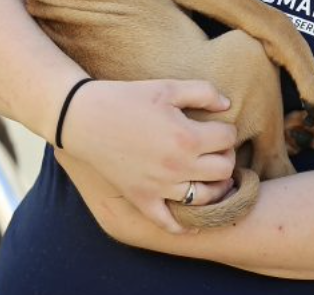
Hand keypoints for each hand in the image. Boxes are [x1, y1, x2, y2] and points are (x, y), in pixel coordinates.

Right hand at [59, 78, 237, 232]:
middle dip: (226, 157)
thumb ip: (203, 92)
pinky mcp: (142, 199)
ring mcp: (160, 187)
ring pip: (206, 198)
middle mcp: (178, 167)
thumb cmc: (127, 98)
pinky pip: (169, 223)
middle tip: (216, 149)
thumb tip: (227, 106)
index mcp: (187, 137)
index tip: (218, 126)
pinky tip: (194, 220)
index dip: (227, 130)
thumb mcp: (167, 87)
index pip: (228, 139)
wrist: (85, 118)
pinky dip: (185, 226)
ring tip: (212, 177)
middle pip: (224, 170)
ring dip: (216, 188)